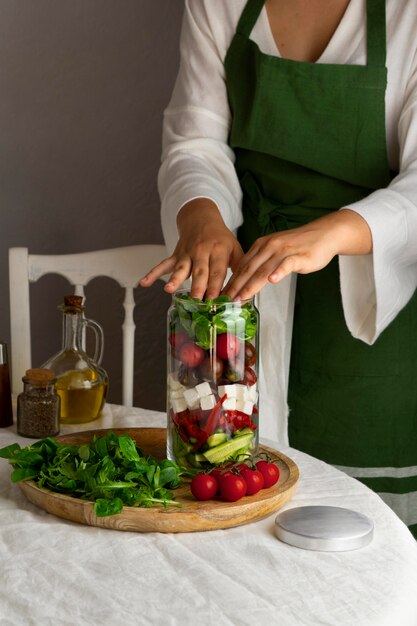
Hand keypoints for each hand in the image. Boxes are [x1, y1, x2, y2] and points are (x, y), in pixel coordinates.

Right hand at [139, 198, 243, 298]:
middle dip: (197, 287)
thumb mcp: (235, 248)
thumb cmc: (221, 239)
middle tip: (196, 300)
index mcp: (219, 250)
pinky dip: (153, 273)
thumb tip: (246, 289)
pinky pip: (163, 264)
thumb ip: (240, 268)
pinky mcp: (176, 255)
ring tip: (169, 290)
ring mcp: (187, 253)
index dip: (216, 285)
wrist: (201, 218)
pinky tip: (144, 283)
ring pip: (181, 268)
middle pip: (199, 272)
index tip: (215, 299)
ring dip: (174, 279)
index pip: (218, 271)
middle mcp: (202, 251)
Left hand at [223, 209, 371, 299]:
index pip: (243, 266)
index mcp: (261, 245)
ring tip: (242, 297)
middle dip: (236, 286)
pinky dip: (279, 272)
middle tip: (227, 300)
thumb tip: (245, 280)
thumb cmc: (299, 246)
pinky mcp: (298, 256)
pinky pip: (287, 264)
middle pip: (249, 269)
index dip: (232, 281)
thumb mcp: (275, 251)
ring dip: (251, 284)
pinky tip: (273, 280)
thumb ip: (261, 263)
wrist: (323, 234)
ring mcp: (283, 251)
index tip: (223, 294)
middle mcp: (269, 246)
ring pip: (264, 269)